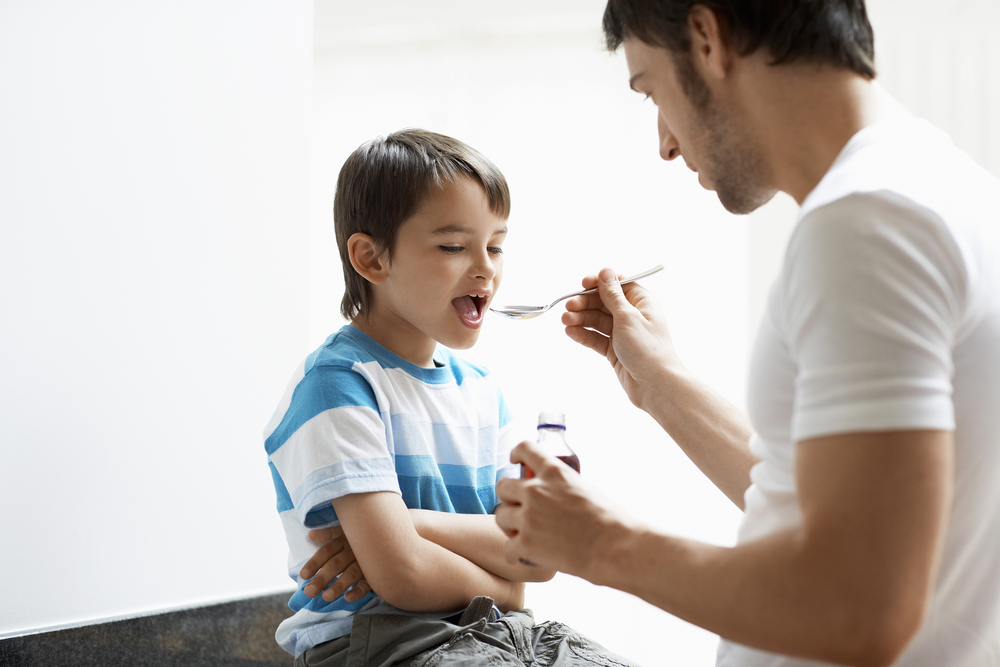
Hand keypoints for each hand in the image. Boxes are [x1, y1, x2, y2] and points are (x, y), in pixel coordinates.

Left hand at [299, 526, 371, 601]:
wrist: (391, 537)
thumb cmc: (363, 536)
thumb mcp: (346, 531)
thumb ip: (329, 534)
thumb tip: (311, 534)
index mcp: (345, 539)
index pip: (327, 550)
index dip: (315, 562)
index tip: (303, 575)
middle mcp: (355, 550)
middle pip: (336, 564)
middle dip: (322, 578)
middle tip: (309, 592)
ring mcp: (367, 562)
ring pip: (351, 573)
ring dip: (339, 585)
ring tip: (326, 597)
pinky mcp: (376, 573)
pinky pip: (368, 583)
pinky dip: (359, 591)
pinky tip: (348, 598)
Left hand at [495, 440, 636, 582]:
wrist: (616, 547)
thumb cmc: (609, 521)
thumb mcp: (584, 489)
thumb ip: (561, 488)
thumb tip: (554, 496)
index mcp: (554, 472)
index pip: (524, 449)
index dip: (516, 454)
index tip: (514, 460)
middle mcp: (536, 490)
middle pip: (503, 486)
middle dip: (509, 498)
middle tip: (518, 509)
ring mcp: (528, 517)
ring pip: (500, 516)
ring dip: (510, 525)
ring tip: (521, 535)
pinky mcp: (526, 543)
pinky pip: (507, 547)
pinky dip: (515, 553)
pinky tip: (522, 556)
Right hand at [562, 267, 680, 411]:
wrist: (656, 386)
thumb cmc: (648, 350)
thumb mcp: (628, 317)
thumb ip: (613, 295)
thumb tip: (605, 272)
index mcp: (641, 302)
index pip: (617, 284)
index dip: (599, 282)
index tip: (583, 284)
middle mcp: (632, 315)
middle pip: (603, 302)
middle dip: (584, 303)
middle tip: (568, 307)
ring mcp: (622, 333)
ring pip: (597, 320)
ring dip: (580, 319)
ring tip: (565, 321)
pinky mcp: (615, 350)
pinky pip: (596, 338)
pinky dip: (583, 334)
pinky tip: (571, 332)